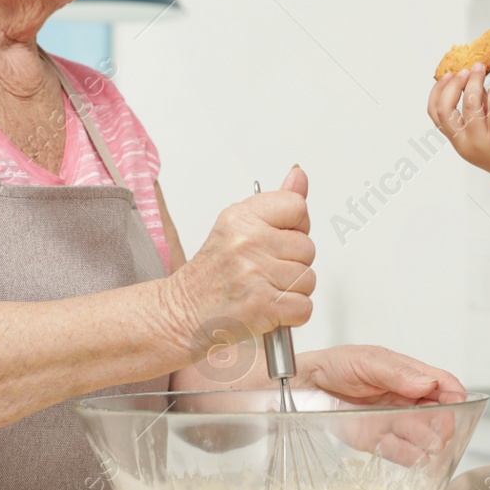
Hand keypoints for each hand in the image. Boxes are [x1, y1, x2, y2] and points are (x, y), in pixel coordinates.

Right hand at [171, 166, 314, 350]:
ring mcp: (255, 273)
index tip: (277, 240)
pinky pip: (304, 307)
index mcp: (241, 217)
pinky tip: (269, 308)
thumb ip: (276, 204)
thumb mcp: (237, 228)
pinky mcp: (263, 305)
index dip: (295, 227)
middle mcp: (247, 241)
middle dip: (293, 264)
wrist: (182, 313)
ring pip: (308, 279)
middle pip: (307, 247)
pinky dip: (291, 314)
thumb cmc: (212, 274)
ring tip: (264, 290)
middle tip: (264, 271)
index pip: (298, 207)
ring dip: (292, 291)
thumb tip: (299, 175)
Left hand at [297, 345, 468, 464]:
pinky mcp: (376, 440)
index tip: (458, 404)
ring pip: (420, 434)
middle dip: (444, 422)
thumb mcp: (367, 360)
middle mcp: (404, 398)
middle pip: (437, 412)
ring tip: (429, 444)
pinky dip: (410, 456)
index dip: (454, 394)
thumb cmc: (334, 365)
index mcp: (407, 374)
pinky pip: (399, 451)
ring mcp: (391, 420)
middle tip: (442, 430)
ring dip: (428, 441)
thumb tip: (426, 383)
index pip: (441, 383)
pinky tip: (416, 457)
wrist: (303, 386)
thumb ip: (396, 373)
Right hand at [426, 63, 489, 187]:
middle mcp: (465, 142)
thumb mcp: (484, 130)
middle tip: (464, 70)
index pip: (435, 114)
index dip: (437, 91)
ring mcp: (482, 141)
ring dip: (474, 82)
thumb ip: (477, 109)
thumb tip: (474, 80)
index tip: (447, 75)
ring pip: (470, 105)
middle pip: (445, 110)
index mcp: (457, 140)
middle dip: (453, 85)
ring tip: (480, 69)